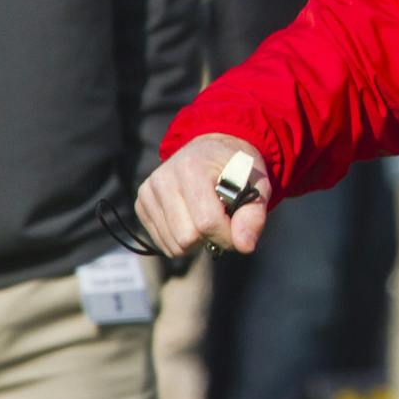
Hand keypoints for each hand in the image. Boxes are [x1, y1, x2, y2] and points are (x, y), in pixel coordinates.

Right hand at [135, 134, 271, 257]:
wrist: (210, 151)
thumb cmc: (237, 169)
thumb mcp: (257, 183)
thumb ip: (253, 215)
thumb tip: (244, 247)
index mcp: (192, 167)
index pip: (207, 221)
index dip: (227, 236)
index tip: (239, 232)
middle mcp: (163, 178)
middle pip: (187, 237)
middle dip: (211, 238)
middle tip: (223, 222)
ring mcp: (148, 192)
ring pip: (174, 245)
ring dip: (197, 242)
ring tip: (207, 218)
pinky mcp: (141, 205)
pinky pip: (163, 243)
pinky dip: (182, 241)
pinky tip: (192, 221)